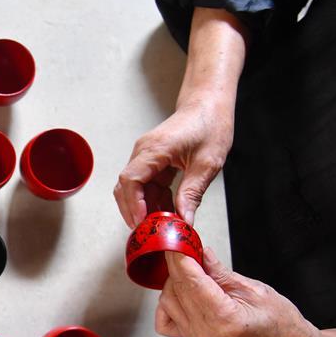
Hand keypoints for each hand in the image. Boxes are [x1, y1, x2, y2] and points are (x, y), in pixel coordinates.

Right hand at [114, 99, 231, 227]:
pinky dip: (153, 200)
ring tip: (161, 225)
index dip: (133, 204)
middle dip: (134, 211)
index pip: (130, 180)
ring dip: (144, 208)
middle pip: (125, 187)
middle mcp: (144, 152)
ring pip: (134, 189)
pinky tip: (166, 212)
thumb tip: (183, 221)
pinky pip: (145, 185)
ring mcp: (146, 156)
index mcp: (154, 149)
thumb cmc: (210, 124)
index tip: (142, 223)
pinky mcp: (152, 161)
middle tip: (149, 232)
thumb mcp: (207, 163)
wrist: (209, 104)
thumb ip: (192, 193)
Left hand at [154, 248, 322, 336]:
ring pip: (168, 301)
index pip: (191, 280)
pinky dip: (168, 303)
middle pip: (177, 289)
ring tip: (191, 267)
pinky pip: (166, 320)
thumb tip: (200, 252)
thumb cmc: (281, 325)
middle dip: (178, 263)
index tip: (177, 238)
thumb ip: (221, 272)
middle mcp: (205, 332)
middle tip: (185, 245)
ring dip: (174, 280)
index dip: (180, 256)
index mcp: (224, 319)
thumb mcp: (256, 290)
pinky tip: (181, 292)